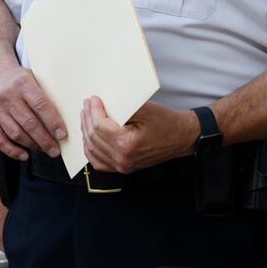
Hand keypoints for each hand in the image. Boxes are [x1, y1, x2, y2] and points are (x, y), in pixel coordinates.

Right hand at [0, 59, 66, 160]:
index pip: (41, 105)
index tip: (62, 135)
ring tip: (44, 150)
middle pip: (29, 123)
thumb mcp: (32, 77)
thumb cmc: (16, 78)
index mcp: (22, 83)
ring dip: (32, 146)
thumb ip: (45, 94)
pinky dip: (13, 151)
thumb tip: (65, 117)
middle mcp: (7, 96)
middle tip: (56, 150)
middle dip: (45, 140)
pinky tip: (24, 154)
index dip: (53, 122)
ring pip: (16, 134)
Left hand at [79, 98, 199, 174]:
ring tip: (85, 117)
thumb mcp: (144, 109)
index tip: (92, 99)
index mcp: (126, 144)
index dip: (93, 110)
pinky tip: (88, 138)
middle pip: (93, 138)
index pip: (99, 126)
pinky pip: (99, 162)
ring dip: (86, 132)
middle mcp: (122, 159)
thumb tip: (102, 103)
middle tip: (86, 105)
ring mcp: (122, 166)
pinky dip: (90, 150)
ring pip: (92, 150)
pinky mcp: (124, 168)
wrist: (181, 138)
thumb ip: (121, 107)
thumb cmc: (166, 122)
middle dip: (87, 118)